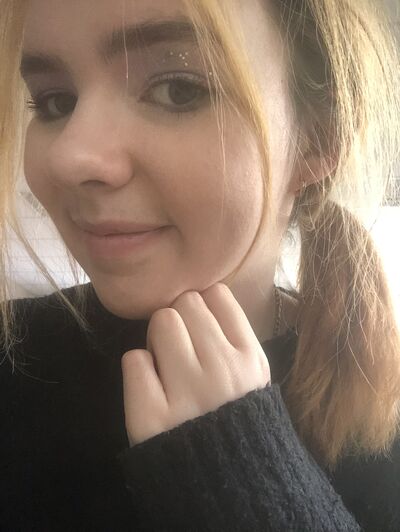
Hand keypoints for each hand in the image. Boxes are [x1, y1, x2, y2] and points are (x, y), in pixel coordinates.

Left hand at [121, 283, 269, 445]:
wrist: (226, 485)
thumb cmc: (234, 419)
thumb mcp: (253, 377)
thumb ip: (233, 337)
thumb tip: (199, 297)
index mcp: (250, 359)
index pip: (217, 294)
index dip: (203, 306)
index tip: (200, 328)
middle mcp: (223, 371)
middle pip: (185, 303)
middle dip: (179, 320)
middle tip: (181, 349)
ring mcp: (188, 393)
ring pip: (161, 321)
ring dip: (157, 340)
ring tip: (166, 366)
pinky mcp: (151, 417)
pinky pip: (133, 359)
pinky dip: (139, 370)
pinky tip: (152, 389)